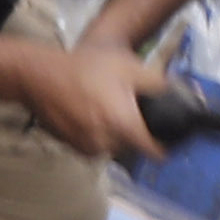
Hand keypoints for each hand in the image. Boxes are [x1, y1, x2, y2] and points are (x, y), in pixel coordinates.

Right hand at [17, 36, 169, 164]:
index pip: (156, 153)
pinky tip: (87, 112)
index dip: (166, 146)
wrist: (37, 74)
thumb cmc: (82, 68)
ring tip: (104, 107)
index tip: (167, 138)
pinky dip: (96, 133)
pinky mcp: (70, 146)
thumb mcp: (128, 67)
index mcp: (124, 125)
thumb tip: (182, 94)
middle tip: (127, 107)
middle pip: (133, 146)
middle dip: (134, 131)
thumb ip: (158, 83)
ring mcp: (86, 147)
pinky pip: (94, 145)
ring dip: (114, 133)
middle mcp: (106, 143)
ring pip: (113, 146)